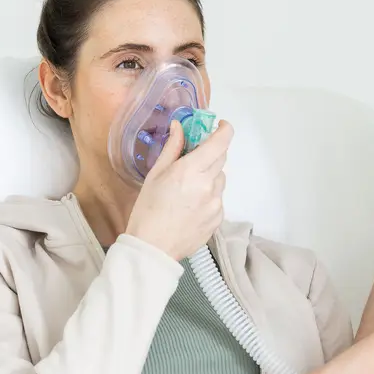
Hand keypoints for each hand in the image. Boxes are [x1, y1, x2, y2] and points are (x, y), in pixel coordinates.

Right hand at [125, 119, 233, 260]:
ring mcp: (216, 203)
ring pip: (220, 179)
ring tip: (187, 189)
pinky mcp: (218, 218)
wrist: (152, 248)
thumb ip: (173, 148)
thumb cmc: (148, 209)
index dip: (225, 130)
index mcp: (192, 170)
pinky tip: (190, 206)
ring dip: (209, 176)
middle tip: (193, 159)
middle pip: (222, 158)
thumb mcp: (156, 174)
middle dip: (211, 153)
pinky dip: (209, 196)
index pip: (221, 142)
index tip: (220, 126)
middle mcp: (209, 184)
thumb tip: (179, 127)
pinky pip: (218, 199)